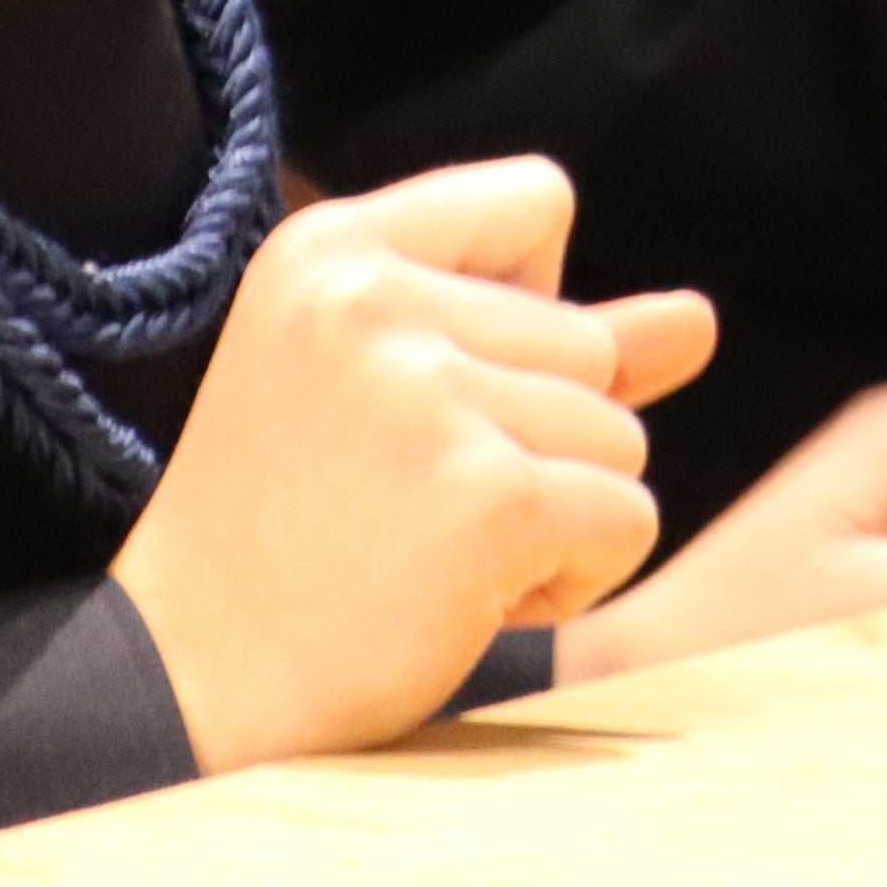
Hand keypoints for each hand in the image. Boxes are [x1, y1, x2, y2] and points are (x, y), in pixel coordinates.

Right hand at [110, 157, 719, 769]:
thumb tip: (702, 320)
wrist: (184, 689)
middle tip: (404, 505)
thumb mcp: (396, 395)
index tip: (436, 391)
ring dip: (556, 516)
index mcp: (330, 246)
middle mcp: (374, 298)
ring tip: (423, 551)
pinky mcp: (488, 496)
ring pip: (622, 432)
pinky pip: (628, 517)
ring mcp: (430, 395)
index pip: (538, 197)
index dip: (531, 306)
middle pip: (590, 343)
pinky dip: (574, 578)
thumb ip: (547, 340)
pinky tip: (464, 600)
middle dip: (538, 441)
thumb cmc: (292, 538)